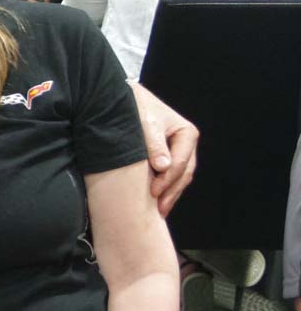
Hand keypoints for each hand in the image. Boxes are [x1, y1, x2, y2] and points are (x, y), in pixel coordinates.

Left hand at [128, 82, 198, 216]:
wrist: (124, 99)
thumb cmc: (136, 106)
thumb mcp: (145, 121)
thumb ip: (153, 142)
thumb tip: (163, 166)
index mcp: (186, 133)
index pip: (181, 163)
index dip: (168, 180)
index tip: (153, 192)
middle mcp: (186, 143)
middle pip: (183, 174)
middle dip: (171, 192)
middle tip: (157, 209)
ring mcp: (178, 151)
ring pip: (179, 178)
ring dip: (169, 194)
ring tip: (157, 211)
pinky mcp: (167, 156)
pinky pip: (170, 176)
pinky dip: (164, 189)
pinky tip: (155, 202)